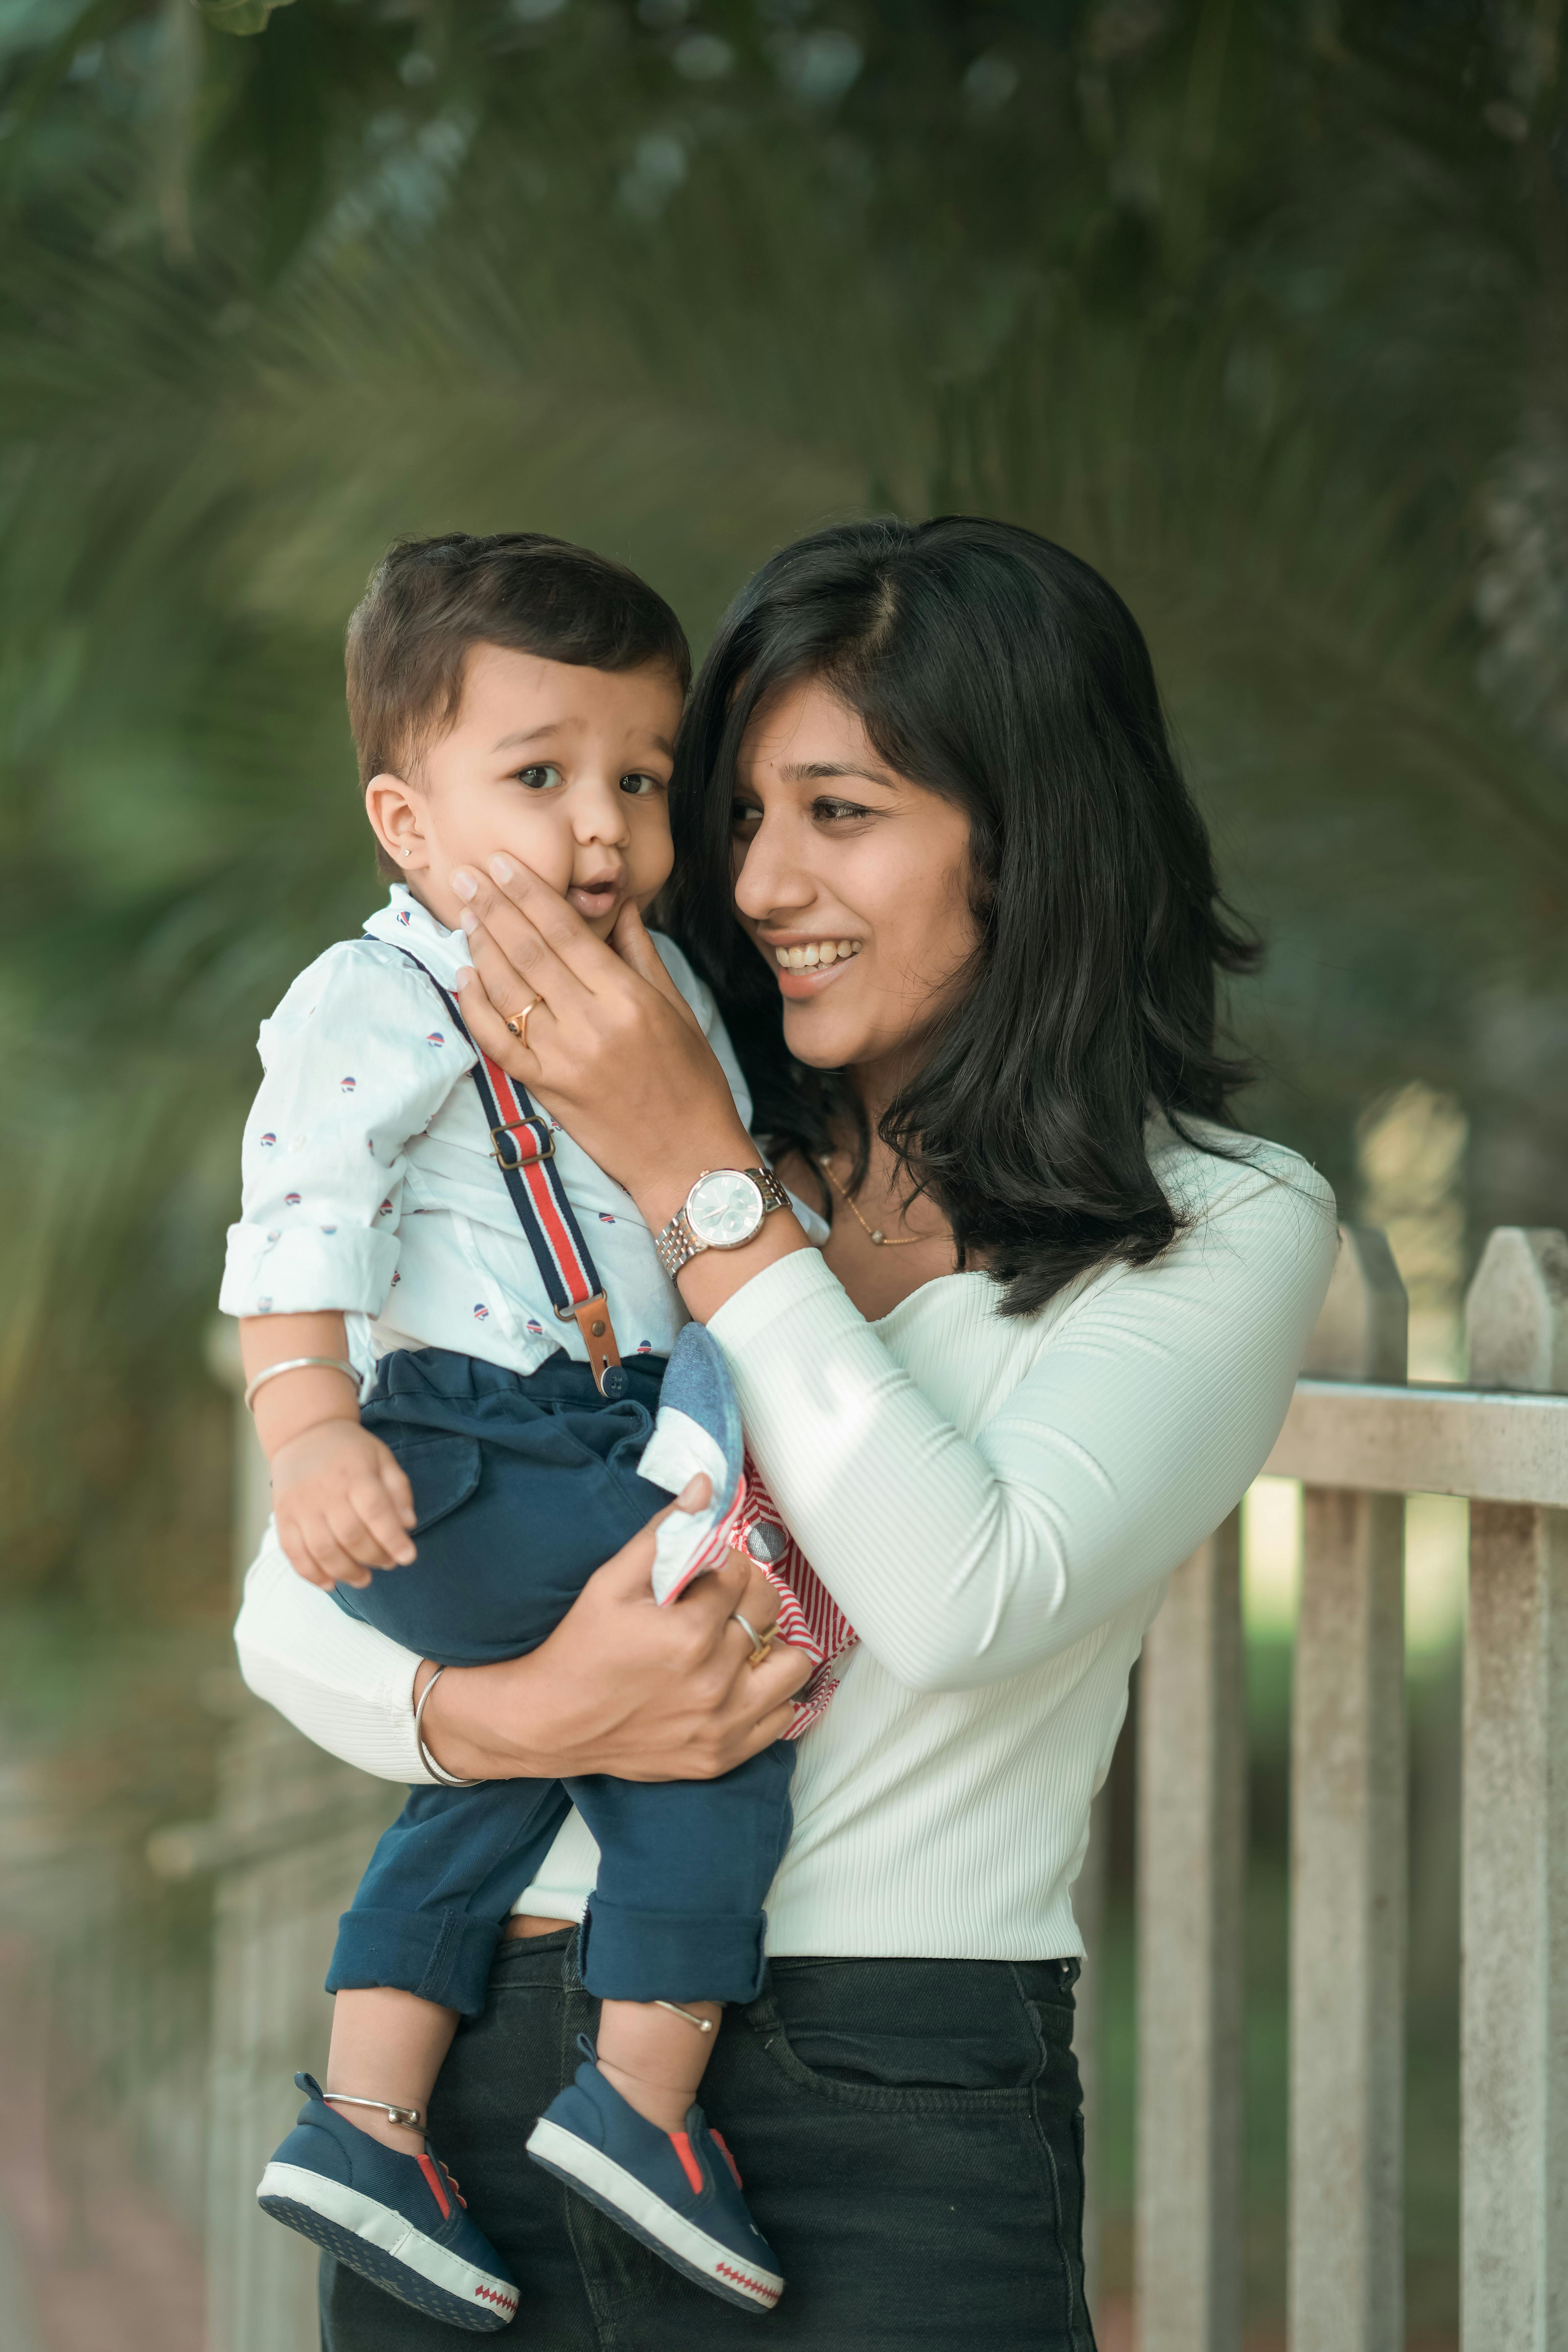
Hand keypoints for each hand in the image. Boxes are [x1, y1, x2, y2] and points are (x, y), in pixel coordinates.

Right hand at [272, 1419, 416, 1590]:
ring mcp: (300, 1506)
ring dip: (346, 1572)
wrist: (303, 1434)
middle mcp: (325, 1491)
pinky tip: (330, 1583)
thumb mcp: (382, 1458)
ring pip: (323, 1550)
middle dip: (373, 1557)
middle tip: (387, 1564)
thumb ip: (398, 1489)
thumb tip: (409, 1524)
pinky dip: (312, 1574)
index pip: (376, 1512)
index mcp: (354, 1474)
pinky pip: (294, 1553)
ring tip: (363, 1579)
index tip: (408, 1557)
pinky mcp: (283, 1518)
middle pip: (351, 1536)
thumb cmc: (350, 1450)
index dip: (393, 1539)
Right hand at [419, 1490, 812, 1782]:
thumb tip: (707, 1486)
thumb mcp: (611, 1582)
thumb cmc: (580, 1647)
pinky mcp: (720, 1756)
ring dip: (772, 1646)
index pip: (740, 1574)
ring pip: (792, 1667)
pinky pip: (781, 1719)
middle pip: (769, 1612)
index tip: (704, 1571)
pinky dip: (770, 1696)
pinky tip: (743, 1680)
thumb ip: (665, 1532)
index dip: (723, 1564)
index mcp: (690, 1633)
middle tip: (721, 1599)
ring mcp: (722, 1724)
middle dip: (748, 1595)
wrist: (550, 1722)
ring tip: (740, 1639)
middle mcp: (715, 1681)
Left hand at [448, 856, 758, 1230]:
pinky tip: (464, 976)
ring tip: (466, 914)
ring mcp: (563, 1059)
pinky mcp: (546, 1089)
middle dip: (494, 907)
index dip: (529, 892)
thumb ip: (641, 955)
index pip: (566, 931)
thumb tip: (620, 904)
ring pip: (508, 990)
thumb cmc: (693, 1083)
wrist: (687, 1160)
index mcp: (628, 999)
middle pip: (529, 952)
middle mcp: (591, 1024)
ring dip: (481, 947)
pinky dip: (476, 1007)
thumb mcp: (678, 1011)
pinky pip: (498, 1041)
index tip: (502, 863)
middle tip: (468, 875)